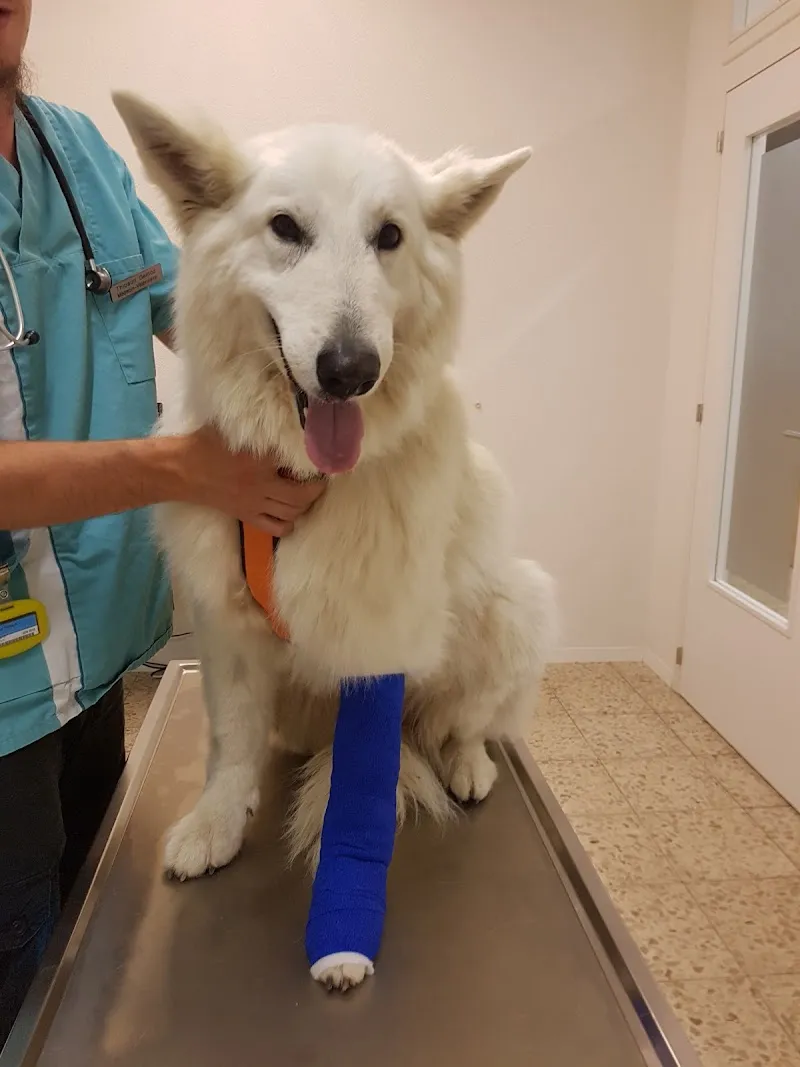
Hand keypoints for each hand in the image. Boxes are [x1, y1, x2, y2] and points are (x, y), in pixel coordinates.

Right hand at [173, 426, 325, 535]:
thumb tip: (277, 415)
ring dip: (305, 505)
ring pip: (292, 512)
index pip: (297, 460)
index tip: (321, 457)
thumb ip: (255, 425)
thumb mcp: (231, 427)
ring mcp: (255, 503)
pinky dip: (288, 524)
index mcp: (260, 458)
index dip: (313, 460)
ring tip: (306, 495)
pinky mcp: (247, 516)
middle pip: (302, 494)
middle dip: (316, 488)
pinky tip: (290, 514)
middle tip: (319, 480)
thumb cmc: (203, 443)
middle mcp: (262, 483)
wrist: (181, 469)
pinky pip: (276, 528)